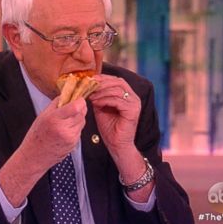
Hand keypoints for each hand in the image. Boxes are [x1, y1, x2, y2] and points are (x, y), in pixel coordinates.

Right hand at [0, 96, 86, 206]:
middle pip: (82, 113)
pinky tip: (65, 130)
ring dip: (77, 118)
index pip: (77, 107)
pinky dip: (75, 128)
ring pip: (82, 121)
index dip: (80, 101)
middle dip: (79, 108)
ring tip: (65, 121)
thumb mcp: (43, 115)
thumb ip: (57, 103)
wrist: (34, 156)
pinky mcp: (74, 144)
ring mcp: (70, 138)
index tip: (77, 98)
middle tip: (70, 108)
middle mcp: (64, 129)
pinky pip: (80, 130)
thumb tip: (68, 93)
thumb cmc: (36, 135)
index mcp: (54, 119)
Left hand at [89, 75, 154, 201]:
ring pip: (117, 90)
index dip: (103, 78)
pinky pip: (118, 101)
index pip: (116, 80)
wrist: (116, 144)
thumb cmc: (109, 127)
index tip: (89, 80)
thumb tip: (87, 85)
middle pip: (118, 82)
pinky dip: (105, 100)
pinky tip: (96, 103)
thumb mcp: (101, 107)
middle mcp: (134, 97)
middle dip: (102, 83)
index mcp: (128, 94)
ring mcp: (135, 103)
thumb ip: (98, 96)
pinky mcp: (133, 111)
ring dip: (101, 92)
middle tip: (88, 86)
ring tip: (90, 96)